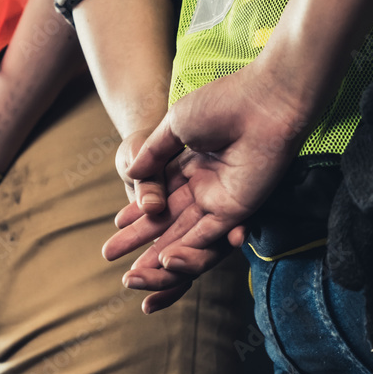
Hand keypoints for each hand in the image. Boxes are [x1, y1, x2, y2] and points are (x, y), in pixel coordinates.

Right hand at [107, 61, 311, 312]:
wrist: (262, 101)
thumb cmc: (224, 104)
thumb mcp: (175, 125)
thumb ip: (153, 153)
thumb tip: (130, 174)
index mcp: (191, 165)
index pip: (159, 197)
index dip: (136, 213)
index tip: (116, 226)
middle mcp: (205, 186)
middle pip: (167, 222)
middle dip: (138, 240)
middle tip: (109, 254)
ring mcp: (220, 199)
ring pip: (184, 236)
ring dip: (158, 255)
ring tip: (132, 271)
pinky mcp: (236, 209)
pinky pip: (208, 237)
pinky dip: (186, 250)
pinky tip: (162, 260)